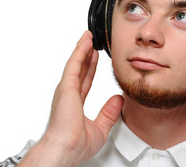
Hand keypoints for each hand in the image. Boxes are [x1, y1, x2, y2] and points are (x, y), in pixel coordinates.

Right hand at [19, 31, 123, 166]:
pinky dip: (80, 51)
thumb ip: (109, 113)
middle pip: (80, 69)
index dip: (90, 68)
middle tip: (91, 43)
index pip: (85, 81)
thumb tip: (119, 100)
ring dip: (82, 49)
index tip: (95, 58)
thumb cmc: (76, 145)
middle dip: (86, 55)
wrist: (66, 149)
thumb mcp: (100, 128)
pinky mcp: (66, 86)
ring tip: (88, 37)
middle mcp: (69, 95)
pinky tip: (86, 42)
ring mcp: (66, 89)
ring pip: (76, 63)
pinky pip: (74, 64)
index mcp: (74, 104)